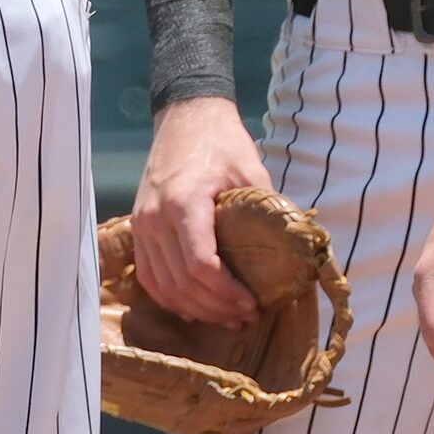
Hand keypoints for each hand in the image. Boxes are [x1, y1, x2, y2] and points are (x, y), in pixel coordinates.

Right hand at [128, 96, 272, 325]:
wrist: (186, 116)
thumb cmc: (222, 143)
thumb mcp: (251, 173)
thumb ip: (267, 212)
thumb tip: (295, 253)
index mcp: (184, 203)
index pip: (200, 265)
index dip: (226, 294)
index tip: (252, 304)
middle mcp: (156, 218)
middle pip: (182, 282)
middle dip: (216, 307)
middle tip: (245, 316)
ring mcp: (142, 224)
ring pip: (163, 286)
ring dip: (195, 308)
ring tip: (225, 317)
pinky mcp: (138, 227)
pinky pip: (149, 275)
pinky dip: (169, 298)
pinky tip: (193, 308)